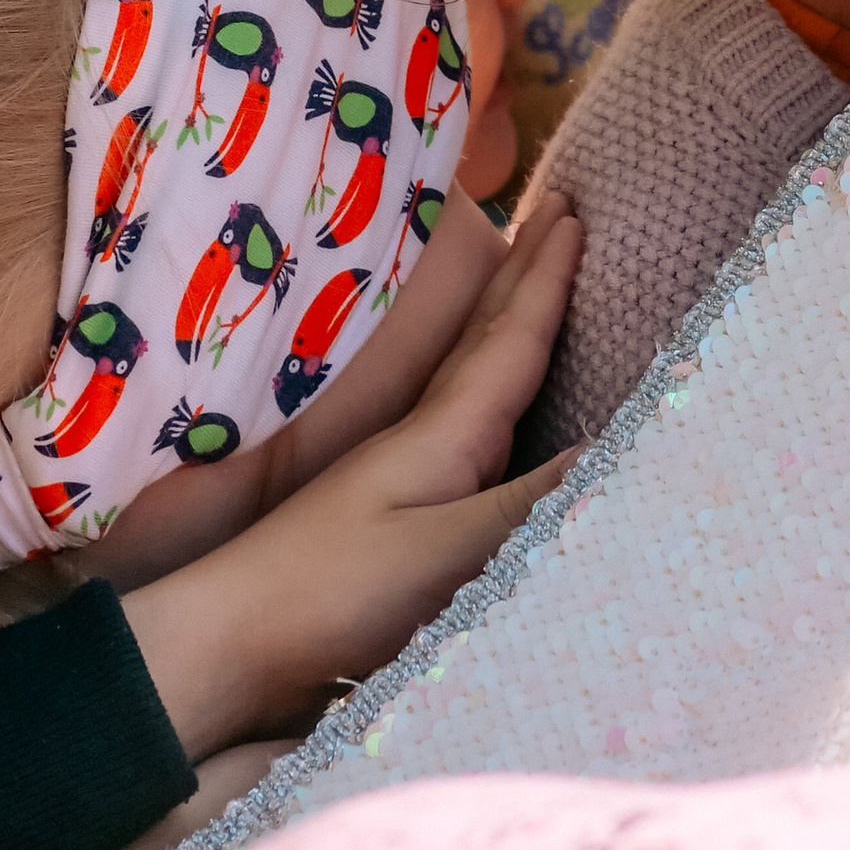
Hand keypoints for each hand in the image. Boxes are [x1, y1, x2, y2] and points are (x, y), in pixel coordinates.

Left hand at [123, 200, 583, 755]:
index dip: (547, 278)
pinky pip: (466, 424)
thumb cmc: (330, 592)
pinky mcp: (397, 515)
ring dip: (508, 320)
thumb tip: (621, 449)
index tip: (576, 212)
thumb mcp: (442, 553)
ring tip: (532, 277)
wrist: (228, 642)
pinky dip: (491, 389)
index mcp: (442, 435)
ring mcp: (407, 473)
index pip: (510, 338)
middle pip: (488, 337)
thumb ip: (529, 506)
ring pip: (475, 374)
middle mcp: (427, 439)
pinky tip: (492, 409)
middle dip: (527, 271)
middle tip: (561, 207)